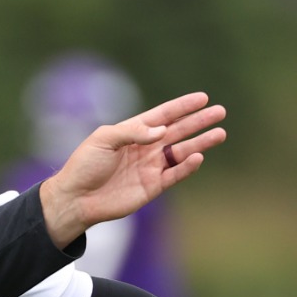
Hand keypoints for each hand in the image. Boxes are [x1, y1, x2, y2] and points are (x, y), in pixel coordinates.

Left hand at [40, 91, 225, 246]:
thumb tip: (162, 131)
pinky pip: (175, 174)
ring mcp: (150, 167)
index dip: (182, 107)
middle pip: (178, 131)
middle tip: (220, 111)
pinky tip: (198, 156)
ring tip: (220, 133)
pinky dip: (187, 166)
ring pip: (181, 151)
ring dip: (200, 142)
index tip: (203, 97)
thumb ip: (132, 132)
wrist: (77, 198)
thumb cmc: (85, 165)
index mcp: (132, 132)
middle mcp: (144, 148)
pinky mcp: (153, 186)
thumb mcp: (103, 139)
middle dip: (198, 121)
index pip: (162, 116)